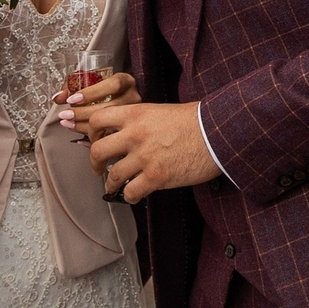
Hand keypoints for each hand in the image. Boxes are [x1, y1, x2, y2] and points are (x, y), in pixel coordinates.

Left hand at [54, 71, 139, 133]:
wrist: (127, 101)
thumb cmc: (107, 89)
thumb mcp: (92, 81)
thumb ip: (73, 86)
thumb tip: (58, 97)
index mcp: (126, 81)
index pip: (113, 84)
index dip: (91, 92)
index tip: (72, 99)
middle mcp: (133, 97)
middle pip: (109, 107)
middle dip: (82, 113)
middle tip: (65, 115)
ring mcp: (133, 115)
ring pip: (110, 125)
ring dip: (84, 126)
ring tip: (68, 124)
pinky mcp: (130, 130)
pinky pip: (110, 137)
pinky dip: (91, 139)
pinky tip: (79, 135)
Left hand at [78, 100, 220, 202]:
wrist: (217, 133)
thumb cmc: (195, 120)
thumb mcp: (160, 110)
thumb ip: (139, 121)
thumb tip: (125, 133)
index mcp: (135, 114)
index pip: (97, 120)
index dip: (91, 132)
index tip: (95, 140)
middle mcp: (135, 134)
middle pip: (97, 151)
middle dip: (94, 163)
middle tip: (98, 168)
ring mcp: (144, 157)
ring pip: (113, 176)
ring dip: (110, 184)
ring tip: (113, 187)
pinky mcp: (156, 177)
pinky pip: (131, 192)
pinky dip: (129, 196)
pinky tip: (134, 195)